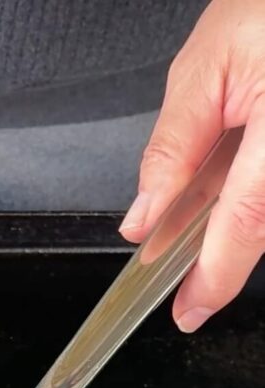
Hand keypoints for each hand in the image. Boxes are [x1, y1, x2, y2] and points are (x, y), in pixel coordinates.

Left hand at [120, 0, 264, 331]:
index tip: (189, 312)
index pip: (246, 221)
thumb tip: (143, 218)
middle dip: (219, 261)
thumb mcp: (206, 67)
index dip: (215, 277)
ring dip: (231, 228)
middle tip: (188, 294)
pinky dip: (246, 200)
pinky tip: (222, 193)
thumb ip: (173, 149)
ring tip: (192, 236)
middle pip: (261, 226)